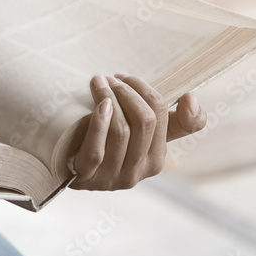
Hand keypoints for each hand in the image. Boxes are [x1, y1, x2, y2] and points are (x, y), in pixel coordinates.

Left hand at [69, 74, 205, 190]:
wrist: (63, 162)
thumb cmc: (104, 141)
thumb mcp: (138, 132)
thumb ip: (171, 120)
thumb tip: (192, 98)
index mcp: (156, 159)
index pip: (163, 116)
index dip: (145, 90)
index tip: (126, 77)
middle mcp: (138, 172)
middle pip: (144, 121)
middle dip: (126, 91)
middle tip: (108, 78)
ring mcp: (112, 178)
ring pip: (121, 131)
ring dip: (108, 98)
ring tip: (97, 82)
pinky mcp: (86, 177)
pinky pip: (97, 150)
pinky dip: (99, 123)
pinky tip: (98, 104)